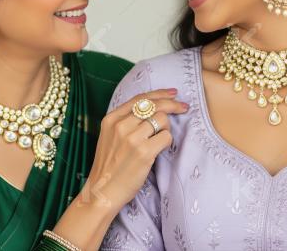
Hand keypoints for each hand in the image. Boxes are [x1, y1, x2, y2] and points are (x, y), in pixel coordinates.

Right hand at [80, 89, 187, 212]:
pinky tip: (160, 149)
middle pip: (153, 104)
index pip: (140, 98)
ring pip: (162, 119)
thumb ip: (124, 121)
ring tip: (160, 139)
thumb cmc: (109, 166)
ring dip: (167, 128)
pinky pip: (166, 137)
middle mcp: (120, 125)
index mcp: (111, 119)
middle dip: (172, 104)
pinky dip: (167, 141)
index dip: (159, 93)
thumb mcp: (109, 137)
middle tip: (184, 107)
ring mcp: (132, 138)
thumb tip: (151, 107)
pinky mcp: (144, 152)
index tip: (173, 94)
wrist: (103, 192)